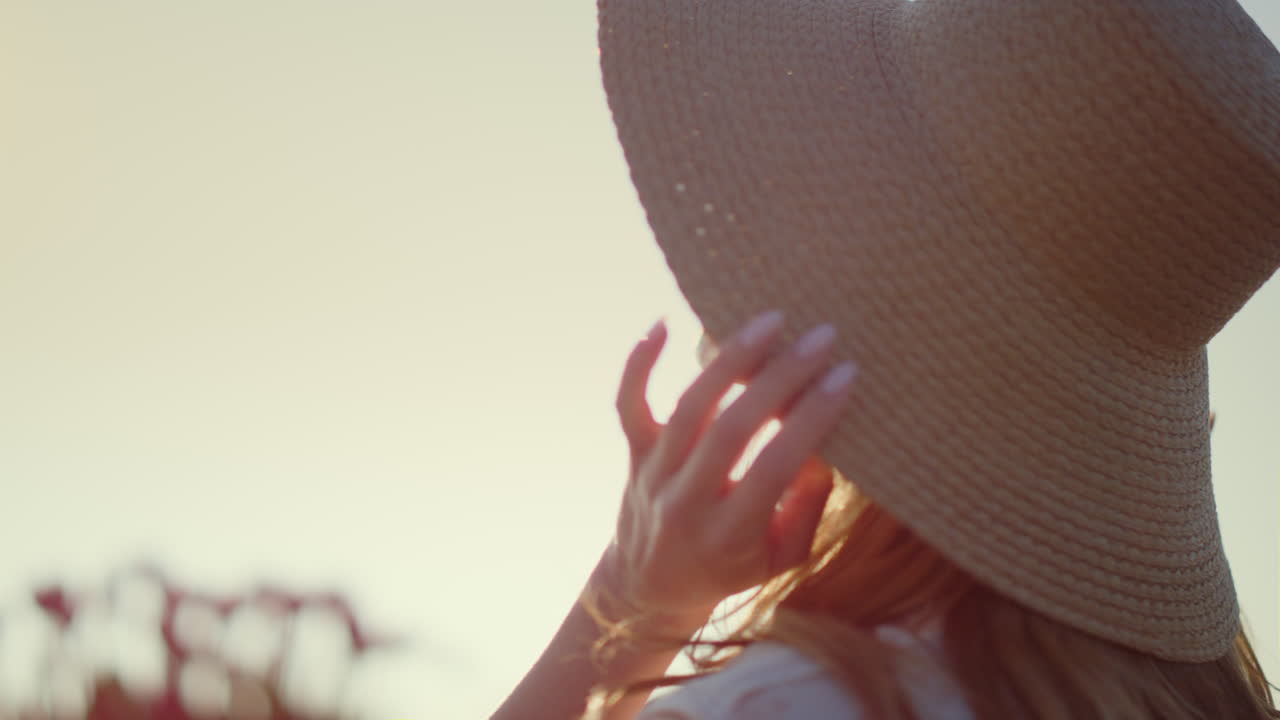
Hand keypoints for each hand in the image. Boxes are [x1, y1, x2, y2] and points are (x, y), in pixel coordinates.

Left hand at [606, 311, 856, 621]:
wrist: (649, 587)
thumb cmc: (730, 567)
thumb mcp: (782, 558)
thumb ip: (806, 508)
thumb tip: (825, 450)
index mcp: (730, 534)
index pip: (774, 465)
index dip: (811, 418)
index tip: (845, 375)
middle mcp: (686, 502)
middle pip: (732, 429)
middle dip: (780, 378)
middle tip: (821, 337)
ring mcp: (655, 473)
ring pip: (689, 407)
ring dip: (730, 359)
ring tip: (770, 321)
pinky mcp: (634, 453)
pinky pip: (629, 403)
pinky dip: (639, 363)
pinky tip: (662, 323)